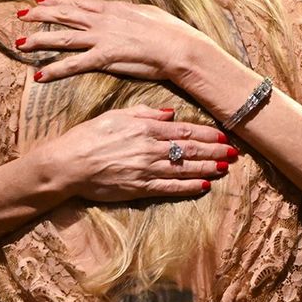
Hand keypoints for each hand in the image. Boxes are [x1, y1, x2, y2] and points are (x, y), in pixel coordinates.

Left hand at [15, 0, 212, 82]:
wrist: (178, 47)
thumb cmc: (171, 32)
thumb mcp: (149, 14)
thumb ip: (132, 13)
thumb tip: (127, 12)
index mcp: (113, 9)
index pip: (78, 2)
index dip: (57, 0)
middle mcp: (102, 21)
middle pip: (64, 15)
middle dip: (40, 15)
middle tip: (20, 15)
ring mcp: (101, 39)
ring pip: (62, 38)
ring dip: (39, 40)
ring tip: (19, 43)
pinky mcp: (104, 59)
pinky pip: (73, 65)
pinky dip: (55, 70)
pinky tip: (39, 75)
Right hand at [51, 105, 235, 200]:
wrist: (68, 164)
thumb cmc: (87, 137)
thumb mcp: (115, 116)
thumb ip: (143, 113)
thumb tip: (169, 113)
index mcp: (145, 128)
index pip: (185, 130)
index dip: (207, 134)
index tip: (224, 135)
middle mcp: (150, 148)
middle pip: (190, 149)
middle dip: (215, 151)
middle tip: (234, 152)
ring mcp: (146, 170)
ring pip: (185, 168)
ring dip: (208, 168)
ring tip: (225, 168)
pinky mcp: (140, 188)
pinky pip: (170, 188)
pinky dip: (188, 187)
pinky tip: (204, 186)